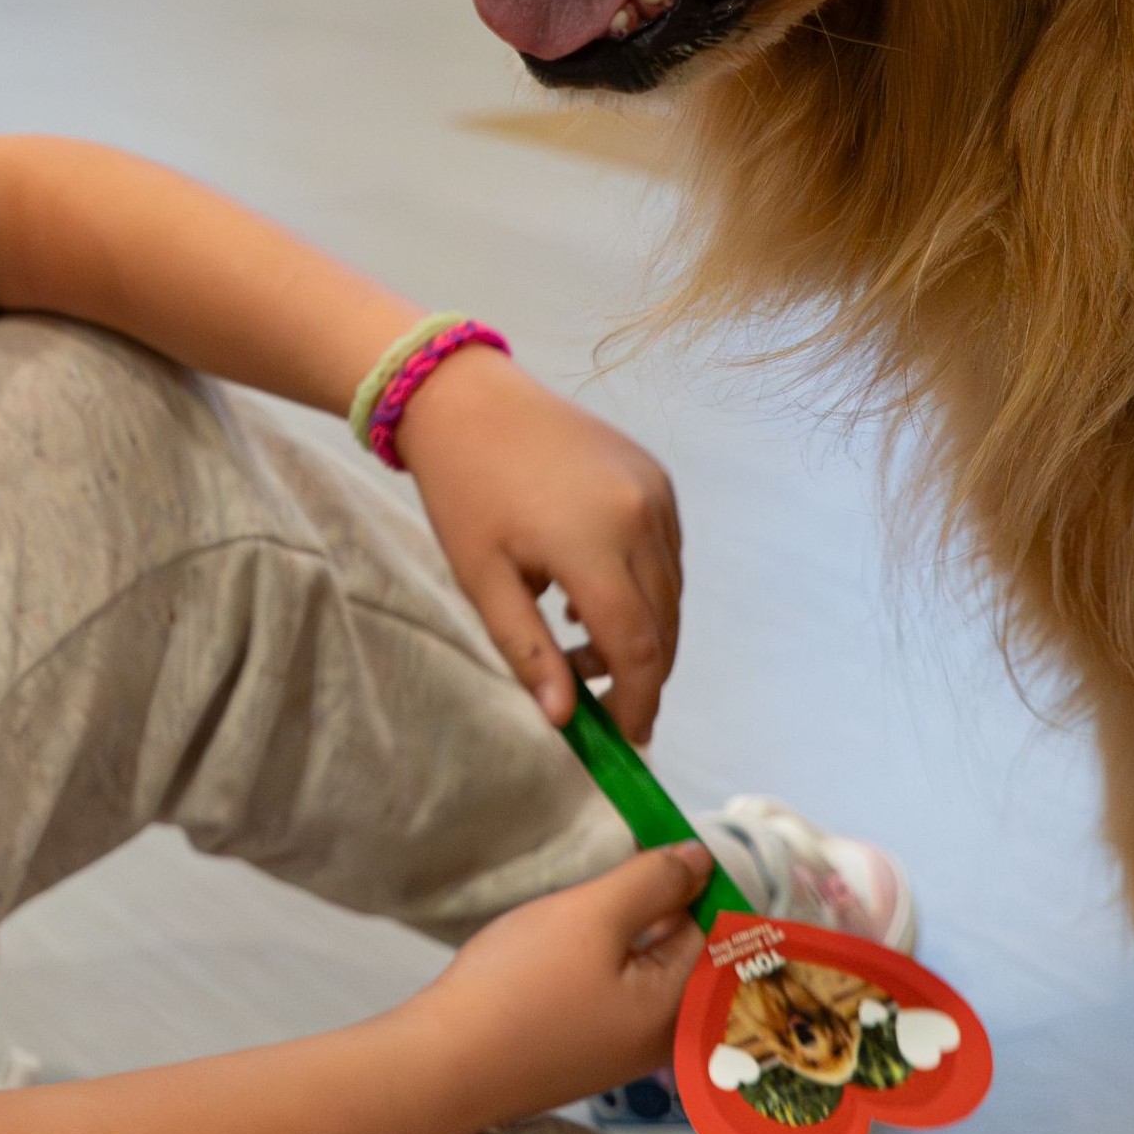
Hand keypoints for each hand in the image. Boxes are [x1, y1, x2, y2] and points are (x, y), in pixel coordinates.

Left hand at [394, 344, 681, 739]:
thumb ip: (529, 651)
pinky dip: (643, 586)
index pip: (638, 647)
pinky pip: (666, 552)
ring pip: (670, 591)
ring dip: (641, 631)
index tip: (625, 736)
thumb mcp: (483, 579)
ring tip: (576, 640)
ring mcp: (655, 491)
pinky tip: (589, 592)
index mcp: (595, 544)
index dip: (637, 700)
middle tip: (597, 699)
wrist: (467, 397)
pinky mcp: (655, 474)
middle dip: (639, 673)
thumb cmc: (462, 490)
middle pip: (664, 624)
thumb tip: (564, 720)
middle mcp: (642, 516)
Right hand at [420, 844, 709, 1128]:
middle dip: (656, 908)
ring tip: (580, 914)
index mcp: (680, 1008)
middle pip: (683, 953)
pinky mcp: (588, 1052)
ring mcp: (624, 1051)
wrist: (450, 1061)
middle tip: (608, 881)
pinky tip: (564, 952)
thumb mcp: (592, 916)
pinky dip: (604, 963)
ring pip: (648, 972)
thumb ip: (652, 882)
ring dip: (627, 935)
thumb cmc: (524, 984)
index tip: (645, 852)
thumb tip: (701, 858)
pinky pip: (619, 994)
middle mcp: (665, 1038)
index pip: (711, 929)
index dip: (684, 881)